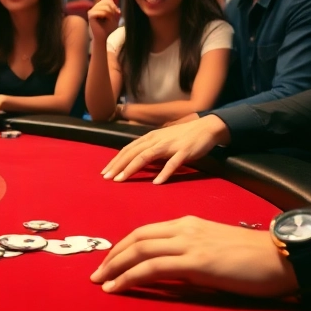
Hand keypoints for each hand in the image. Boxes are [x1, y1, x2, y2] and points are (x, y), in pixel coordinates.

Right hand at [87, 0, 121, 41]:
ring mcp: (92, 10)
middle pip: (108, 1)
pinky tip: (106, 21)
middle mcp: (95, 6)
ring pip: (106, 7)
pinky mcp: (91, 15)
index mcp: (100, 5)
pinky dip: (107, 17)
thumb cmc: (108, 27)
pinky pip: (102, 12)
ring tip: (111, 20)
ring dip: (111, 14)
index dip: (114, 3)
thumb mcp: (115, 15)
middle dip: (114, 10)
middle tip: (114, 18)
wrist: (103, 37)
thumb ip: (115, 4)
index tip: (116, 12)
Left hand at [89, 216, 297, 297]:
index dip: (124, 246)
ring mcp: (189, 243)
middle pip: (136, 237)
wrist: (282, 256)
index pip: (146, 231)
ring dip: (115, 267)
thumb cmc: (255, 258)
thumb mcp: (215, 249)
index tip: (110, 261)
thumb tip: (171, 269)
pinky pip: (153, 267)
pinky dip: (130, 276)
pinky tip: (118, 287)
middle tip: (97, 273)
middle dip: (112, 255)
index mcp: (188, 223)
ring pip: (140, 250)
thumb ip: (191, 253)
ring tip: (101, 282)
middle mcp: (184, 227)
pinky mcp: (195, 261)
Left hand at [100, 114, 229, 183]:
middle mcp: (156, 140)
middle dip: (118, 165)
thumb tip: (134, 161)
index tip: (105, 172)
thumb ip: (149, 149)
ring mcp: (169, 145)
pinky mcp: (184, 151)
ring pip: (146, 156)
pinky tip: (156, 183)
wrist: (206, 127)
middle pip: (132, 153)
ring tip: (121, 180)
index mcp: (150, 138)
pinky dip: (163, 172)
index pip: (128, 149)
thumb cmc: (182, 136)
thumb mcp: (161, 141)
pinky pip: (172, 163)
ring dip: (132, 168)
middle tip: (107, 178)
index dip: (115, 160)